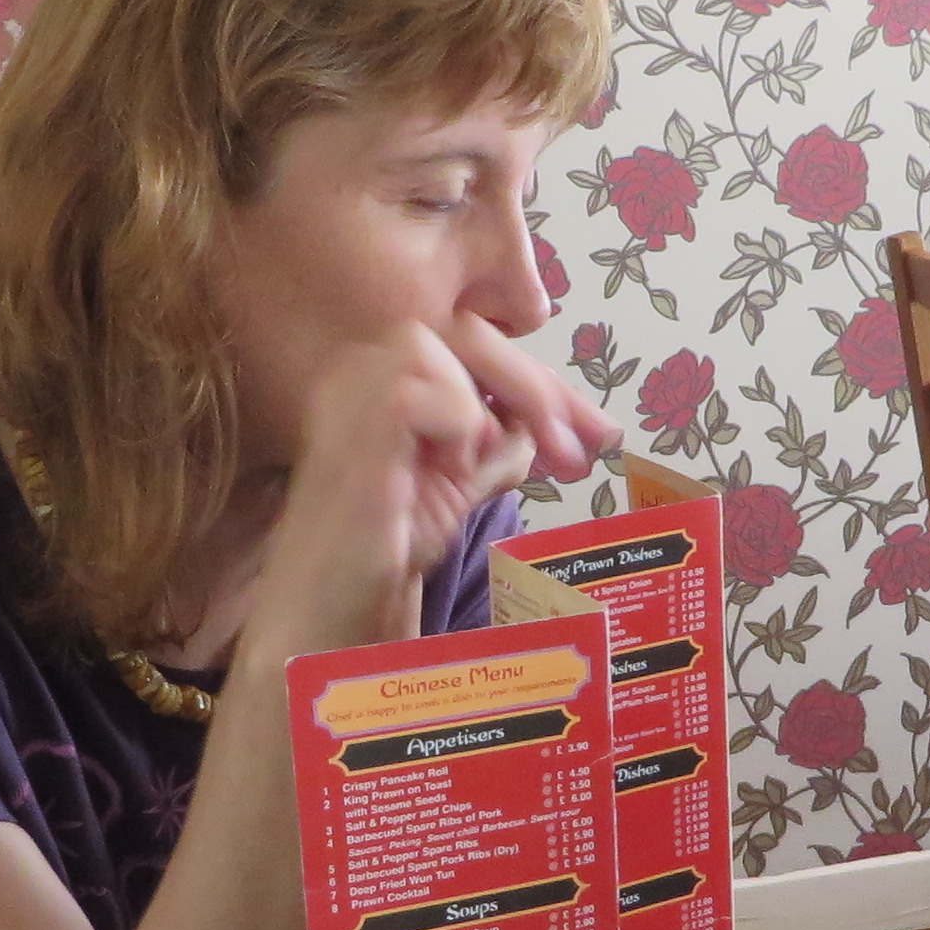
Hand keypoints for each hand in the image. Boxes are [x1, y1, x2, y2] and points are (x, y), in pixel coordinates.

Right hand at [258, 315, 613, 647]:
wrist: (336, 597)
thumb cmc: (386, 542)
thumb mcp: (456, 482)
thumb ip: (495, 448)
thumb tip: (546, 427)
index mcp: (376, 372)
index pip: (469, 345)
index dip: (536, 382)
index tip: (593, 432)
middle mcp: (358, 366)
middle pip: (468, 332)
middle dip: (539, 387)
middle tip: (589, 445)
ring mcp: (353, 388)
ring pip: (450, 344)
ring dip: (491, 402)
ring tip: (476, 465)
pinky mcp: (362, 422)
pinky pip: (437, 395)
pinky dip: (462, 428)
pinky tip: (449, 471)